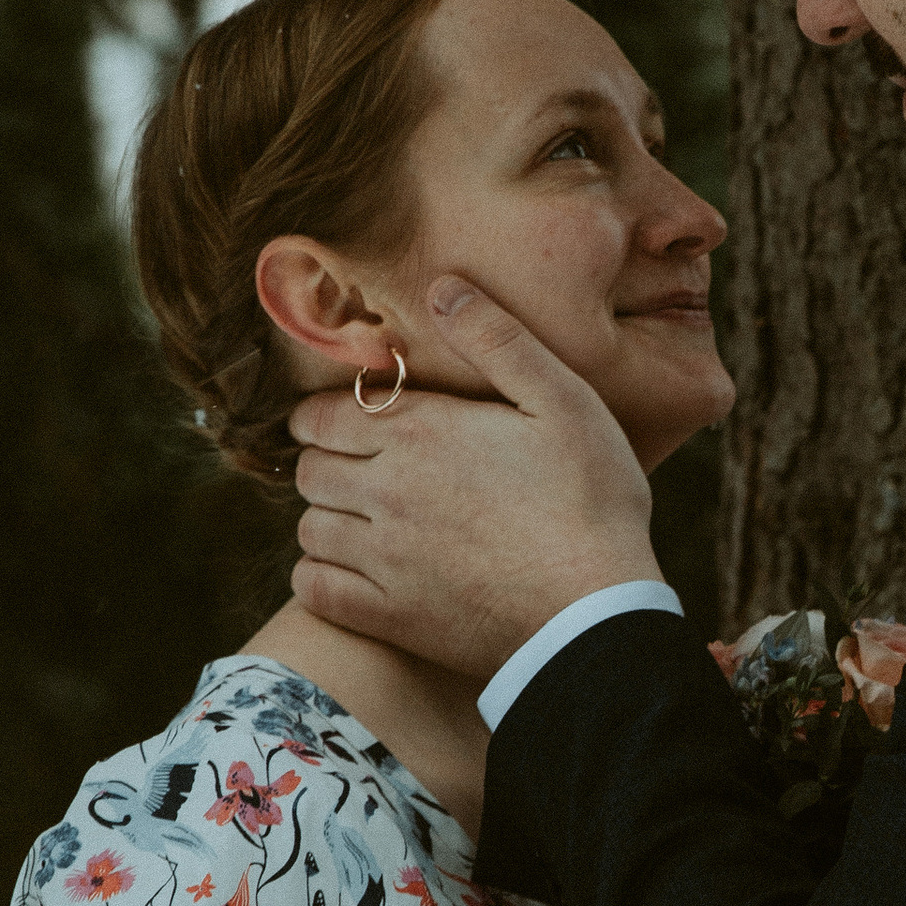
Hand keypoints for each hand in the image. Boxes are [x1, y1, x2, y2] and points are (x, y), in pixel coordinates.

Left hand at [290, 279, 661, 678]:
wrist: (597, 612)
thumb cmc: (593, 500)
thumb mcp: (565, 400)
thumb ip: (500, 339)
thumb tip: (443, 288)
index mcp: (420, 433)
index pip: (321, 414)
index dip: (325, 415)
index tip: (347, 422)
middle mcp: (386, 491)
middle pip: (309, 469)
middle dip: (326, 463)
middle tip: (360, 469)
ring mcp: (381, 558)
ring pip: (308, 528)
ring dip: (326, 518)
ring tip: (362, 520)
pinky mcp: (387, 616)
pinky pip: (313, 588)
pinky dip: (320, 576)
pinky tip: (355, 572)